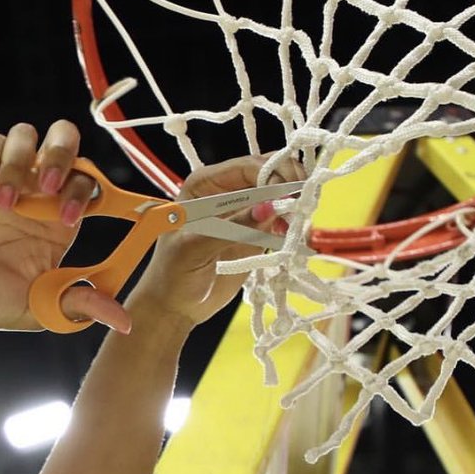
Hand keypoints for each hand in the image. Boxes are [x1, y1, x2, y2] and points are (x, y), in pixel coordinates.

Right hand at [0, 121, 133, 333]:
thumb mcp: (39, 307)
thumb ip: (79, 306)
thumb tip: (124, 321)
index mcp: (61, 221)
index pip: (92, 185)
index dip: (89, 193)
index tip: (71, 218)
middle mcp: (38, 193)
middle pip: (67, 140)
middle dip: (63, 154)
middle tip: (49, 185)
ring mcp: (7, 178)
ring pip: (27, 134)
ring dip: (20, 162)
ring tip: (4, 202)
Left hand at [129, 153, 302, 325]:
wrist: (176, 307)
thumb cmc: (173, 275)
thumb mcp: (196, 249)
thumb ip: (232, 227)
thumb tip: (268, 207)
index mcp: (204, 185)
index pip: (247, 166)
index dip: (273, 175)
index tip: (290, 194)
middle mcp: (226, 191)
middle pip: (270, 173)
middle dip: (289, 186)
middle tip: (301, 208)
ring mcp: (243, 210)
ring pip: (281, 194)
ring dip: (295, 206)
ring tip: (296, 227)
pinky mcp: (256, 231)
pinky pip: (282, 218)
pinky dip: (293, 224)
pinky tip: (293, 235)